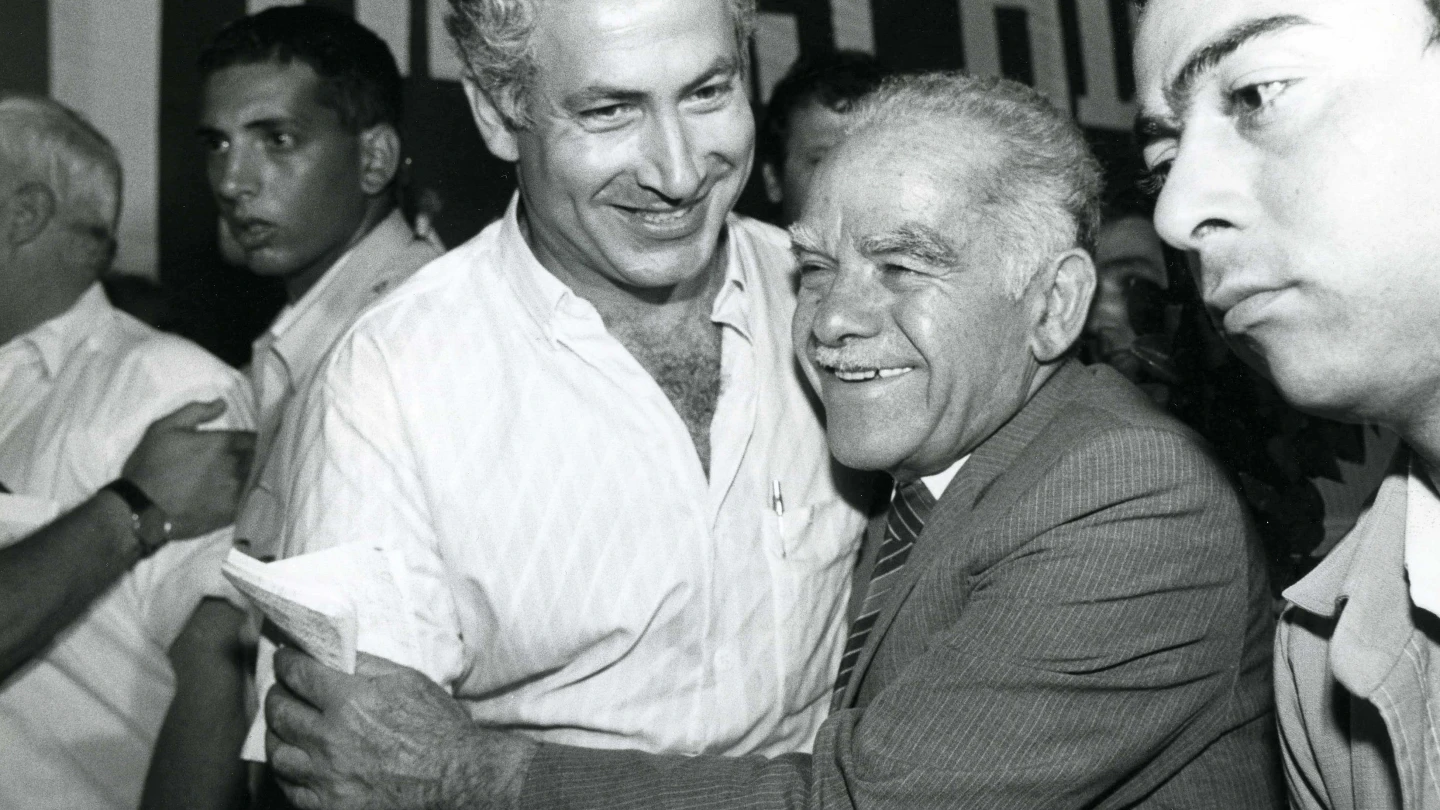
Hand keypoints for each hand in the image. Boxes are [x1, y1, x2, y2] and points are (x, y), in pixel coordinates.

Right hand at [122, 400, 254, 538]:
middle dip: (260, 456)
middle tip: (257, 457)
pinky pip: (251, 500)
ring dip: (257, 475)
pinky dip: (252, 495)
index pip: (256, 437)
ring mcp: (236, 491)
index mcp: (222, 443)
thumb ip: (196, 411)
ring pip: (259, 479)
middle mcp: (235, 466)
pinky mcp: (231, 513)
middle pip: (262, 458)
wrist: (141, 510)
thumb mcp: (164, 428)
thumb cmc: (149, 466)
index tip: (255, 440)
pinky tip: (247, 494)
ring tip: (254, 474)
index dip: (258, 438)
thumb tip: (222, 403)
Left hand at [266, 649, 534, 809]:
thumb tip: (331, 653)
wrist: (459, 779)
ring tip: (284, 726)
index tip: (285, 659)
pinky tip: (296, 760)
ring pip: (277, 751)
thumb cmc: (439, 728)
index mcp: (351, 700)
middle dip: (276, 694)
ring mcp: (327, 776)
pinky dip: (287, 770)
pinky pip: (290, 787)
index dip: (286, 662)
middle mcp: (331, 738)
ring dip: (276, 733)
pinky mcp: (329, 806)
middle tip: (281, 689)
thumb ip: (365, 665)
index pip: (297, 673)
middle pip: (279, 711)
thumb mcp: (408, 681)